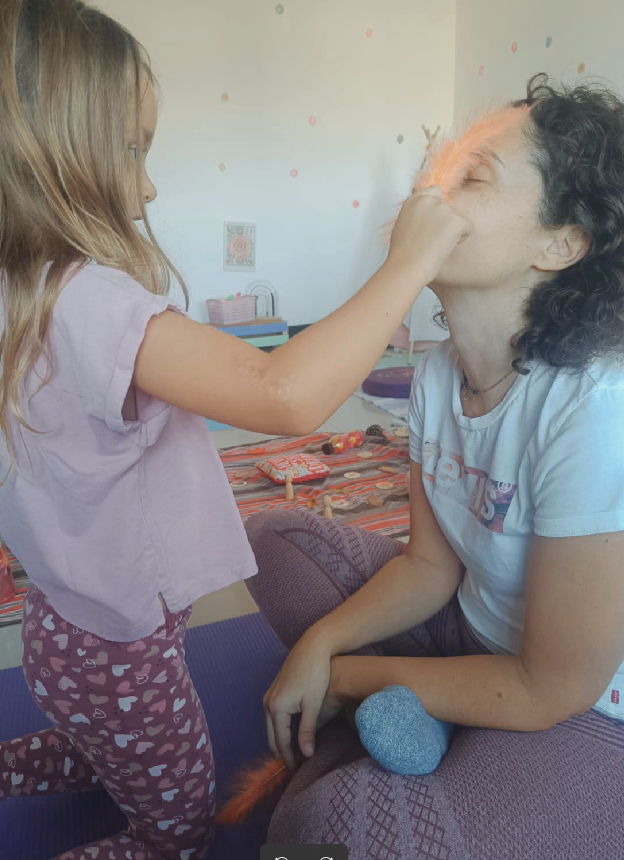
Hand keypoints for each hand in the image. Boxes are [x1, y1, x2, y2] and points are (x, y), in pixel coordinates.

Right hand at [263, 633, 332, 770]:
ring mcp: (269, 696)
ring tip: (297, 753)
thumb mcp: (313, 704)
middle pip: (272, 737)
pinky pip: (274, 717)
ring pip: (272, 727)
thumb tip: (306, 755)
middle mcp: (268, 703)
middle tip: (296, 767)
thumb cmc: (315, 674)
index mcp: (276, 708)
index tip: (297, 772)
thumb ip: (307, 730)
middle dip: (282, 753)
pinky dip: (282, 729)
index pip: (281, 742)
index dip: (289, 759)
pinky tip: (294, 734)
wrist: (313, 647)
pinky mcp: (275, 691)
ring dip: (282, 741)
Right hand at [385, 187, 472, 285]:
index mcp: (415, 200)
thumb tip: (427, 218)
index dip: (436, 208)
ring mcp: (443, 209)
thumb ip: (416, 214)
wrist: (407, 267)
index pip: (434, 191)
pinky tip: (445, 247)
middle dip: (445, 222)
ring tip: (435, 245)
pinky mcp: (456, 220)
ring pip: (458, 218)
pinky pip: (468, 227)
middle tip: (432, 240)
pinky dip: (461, 238)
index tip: (432, 222)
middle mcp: (430, 200)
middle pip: (448, 207)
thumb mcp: (403, 224)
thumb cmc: (402, 253)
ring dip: (452, 231)